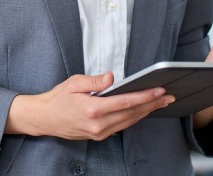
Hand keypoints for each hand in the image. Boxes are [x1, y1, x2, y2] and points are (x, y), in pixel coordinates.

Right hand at [5, 72, 173, 139]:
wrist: (45, 118)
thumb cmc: (58, 98)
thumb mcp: (74, 83)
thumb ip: (95, 81)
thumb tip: (113, 77)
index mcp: (93, 109)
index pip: (125, 102)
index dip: (145, 96)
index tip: (159, 90)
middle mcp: (98, 124)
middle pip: (132, 113)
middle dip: (152, 104)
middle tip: (168, 96)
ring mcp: (99, 133)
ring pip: (129, 121)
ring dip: (146, 112)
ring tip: (161, 102)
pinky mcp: (99, 136)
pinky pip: (122, 126)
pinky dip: (134, 117)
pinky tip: (143, 110)